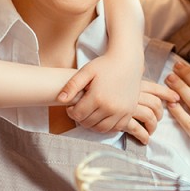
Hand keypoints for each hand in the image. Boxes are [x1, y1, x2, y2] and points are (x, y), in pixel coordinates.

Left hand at [59, 60, 177, 143]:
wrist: (127, 60)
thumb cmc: (105, 65)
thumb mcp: (86, 71)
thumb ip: (72, 86)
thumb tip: (60, 100)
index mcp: (97, 97)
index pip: (78, 115)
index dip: (71, 112)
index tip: (71, 106)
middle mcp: (110, 107)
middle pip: (88, 124)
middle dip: (80, 118)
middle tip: (80, 109)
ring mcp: (122, 112)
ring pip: (101, 129)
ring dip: (92, 125)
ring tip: (90, 114)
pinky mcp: (129, 113)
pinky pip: (116, 128)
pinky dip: (107, 127)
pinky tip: (102, 117)